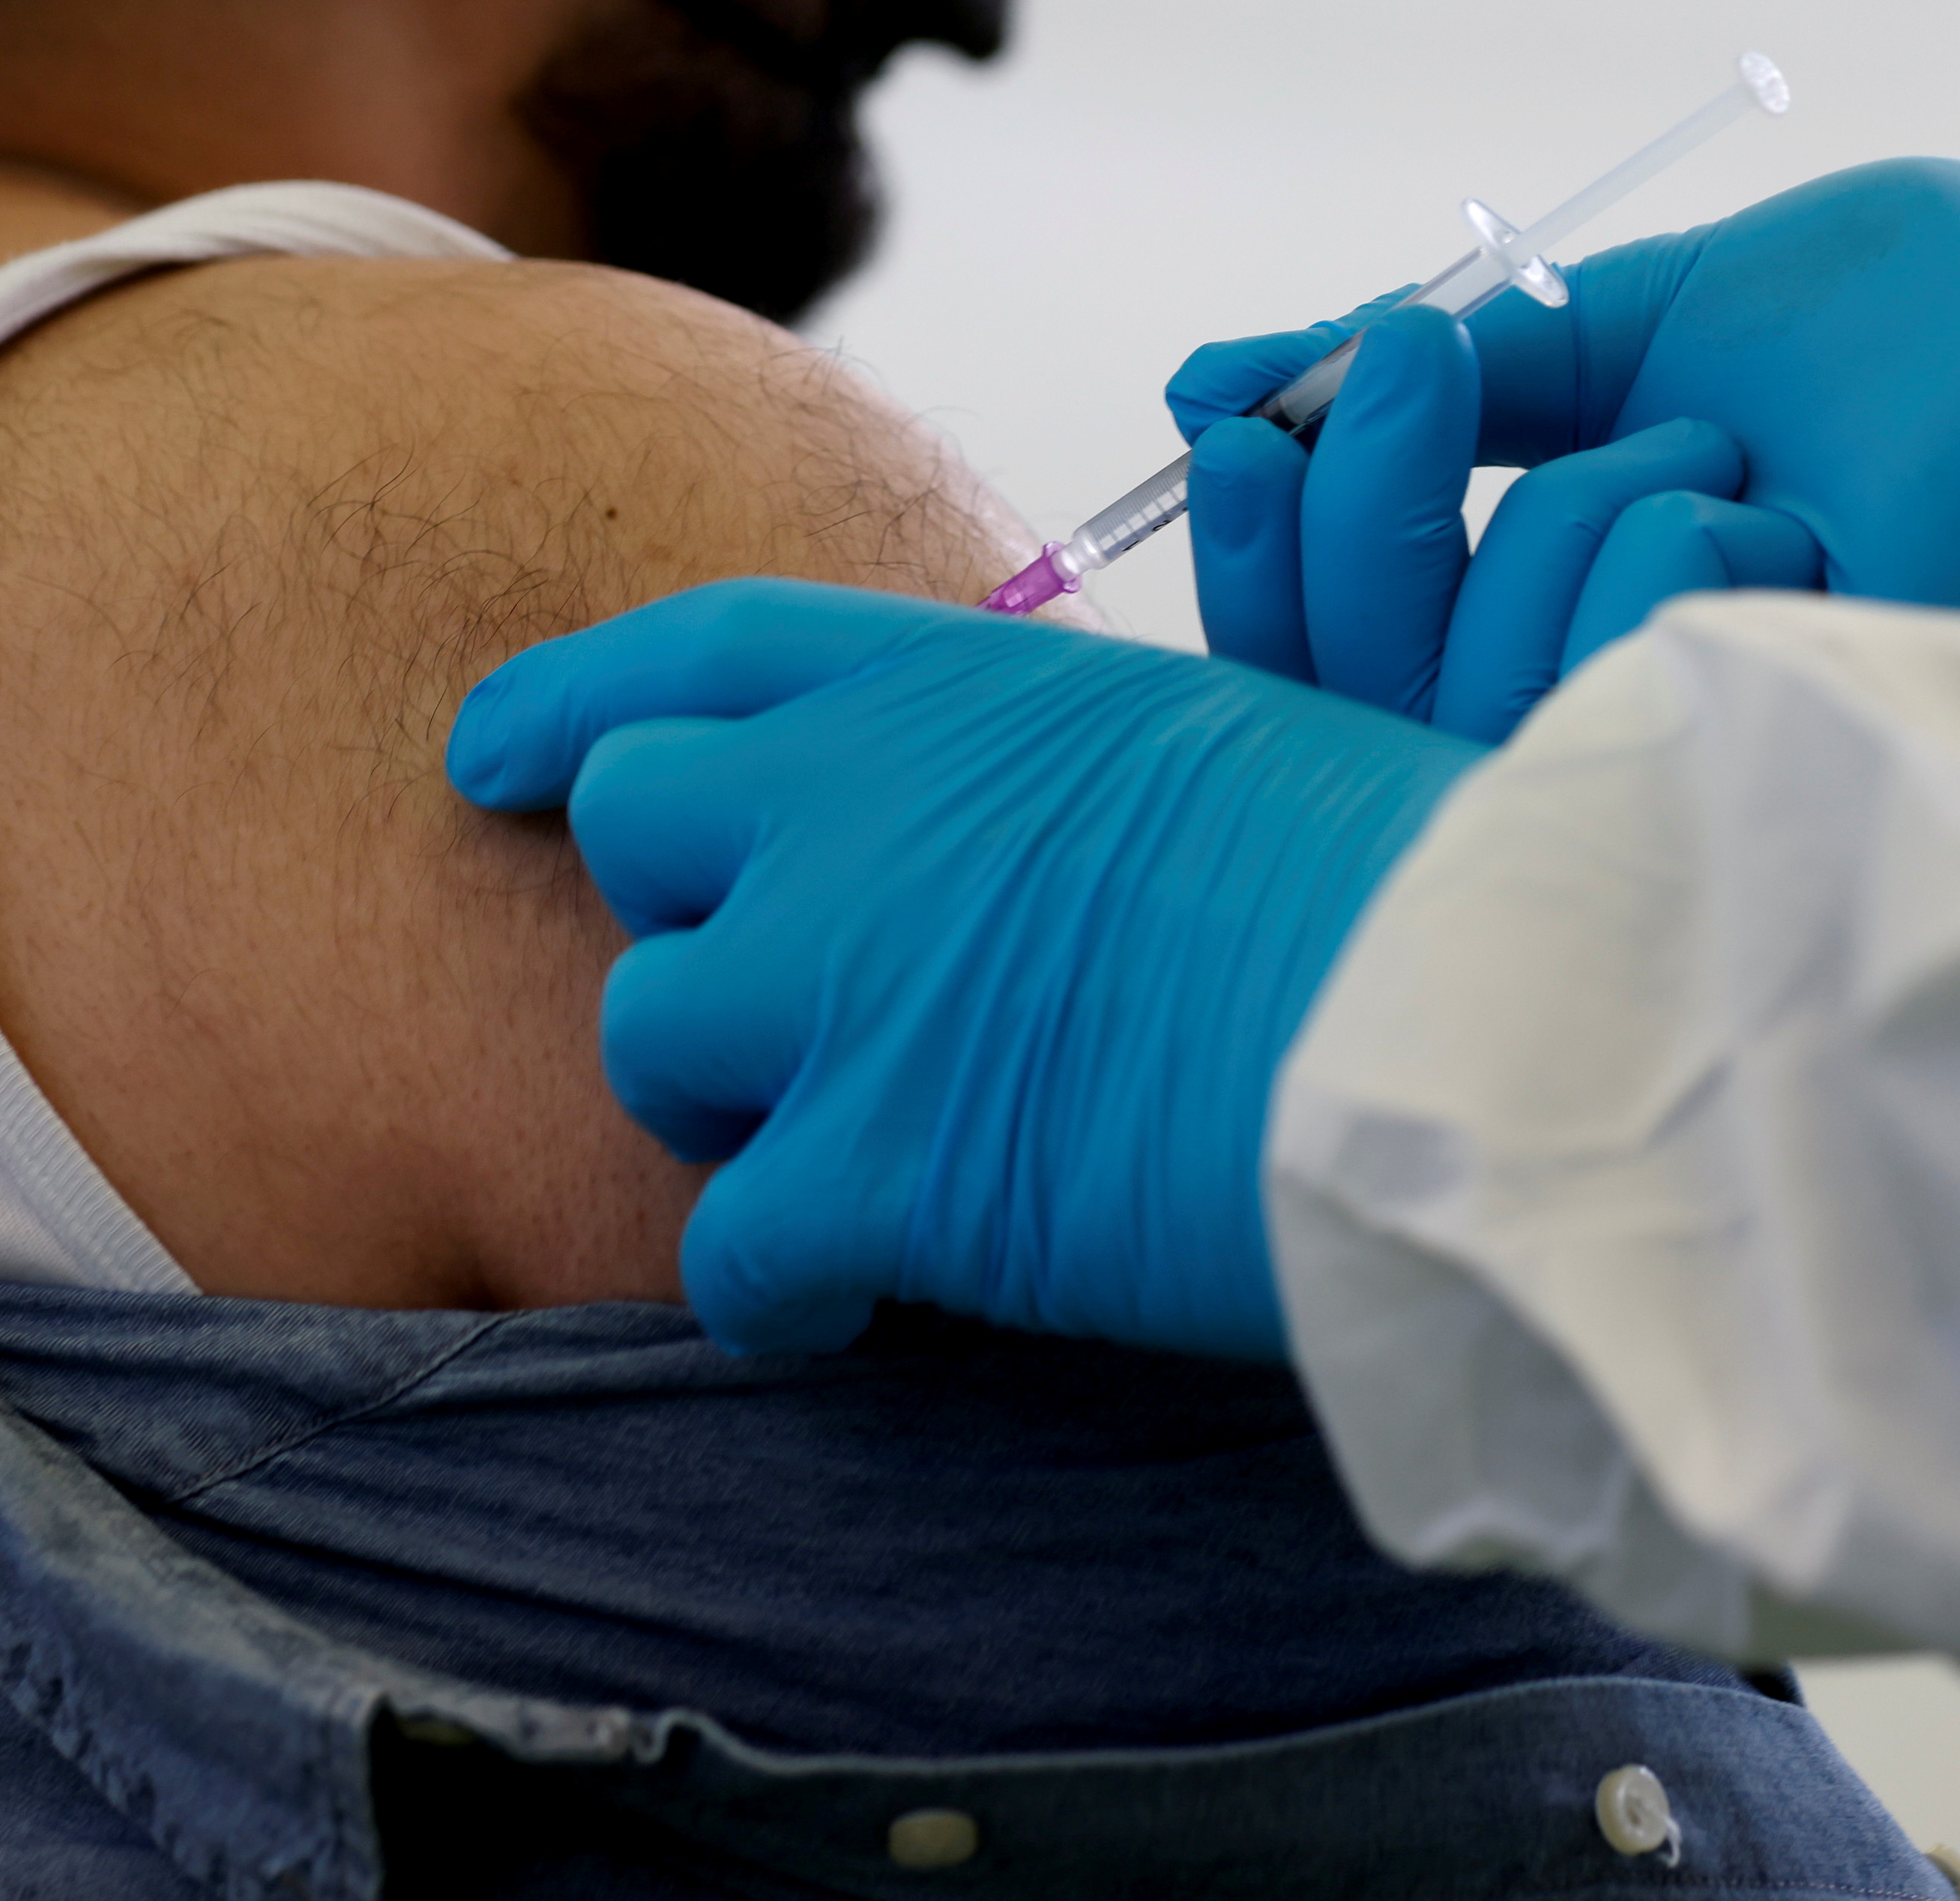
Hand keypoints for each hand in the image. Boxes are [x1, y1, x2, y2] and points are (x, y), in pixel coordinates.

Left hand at [445, 580, 1480, 1359]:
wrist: (1465, 1009)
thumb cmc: (1386, 870)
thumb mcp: (1190, 740)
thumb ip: (1029, 773)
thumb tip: (987, 840)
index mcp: (947, 683)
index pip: (694, 655)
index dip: (572, 700)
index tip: (494, 749)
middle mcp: (852, 810)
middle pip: (632, 837)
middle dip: (679, 918)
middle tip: (774, 1005)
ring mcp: (842, 986)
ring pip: (649, 1041)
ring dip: (727, 1108)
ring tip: (856, 1154)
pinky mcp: (872, 1171)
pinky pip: (728, 1253)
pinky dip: (779, 1292)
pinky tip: (858, 1303)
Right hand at [1180, 305, 1818, 742]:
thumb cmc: (1870, 329)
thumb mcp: (1598, 326)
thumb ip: (1402, 378)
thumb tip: (1203, 392)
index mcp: (1531, 619)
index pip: (1320, 661)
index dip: (1253, 570)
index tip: (1235, 440)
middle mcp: (1584, 715)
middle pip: (1363, 692)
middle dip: (1366, 501)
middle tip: (1420, 350)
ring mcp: (1662, 762)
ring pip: (1489, 674)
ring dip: (1588, 501)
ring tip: (1723, 446)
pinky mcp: (1753, 774)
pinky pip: (1619, 661)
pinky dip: (1697, 540)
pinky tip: (1807, 534)